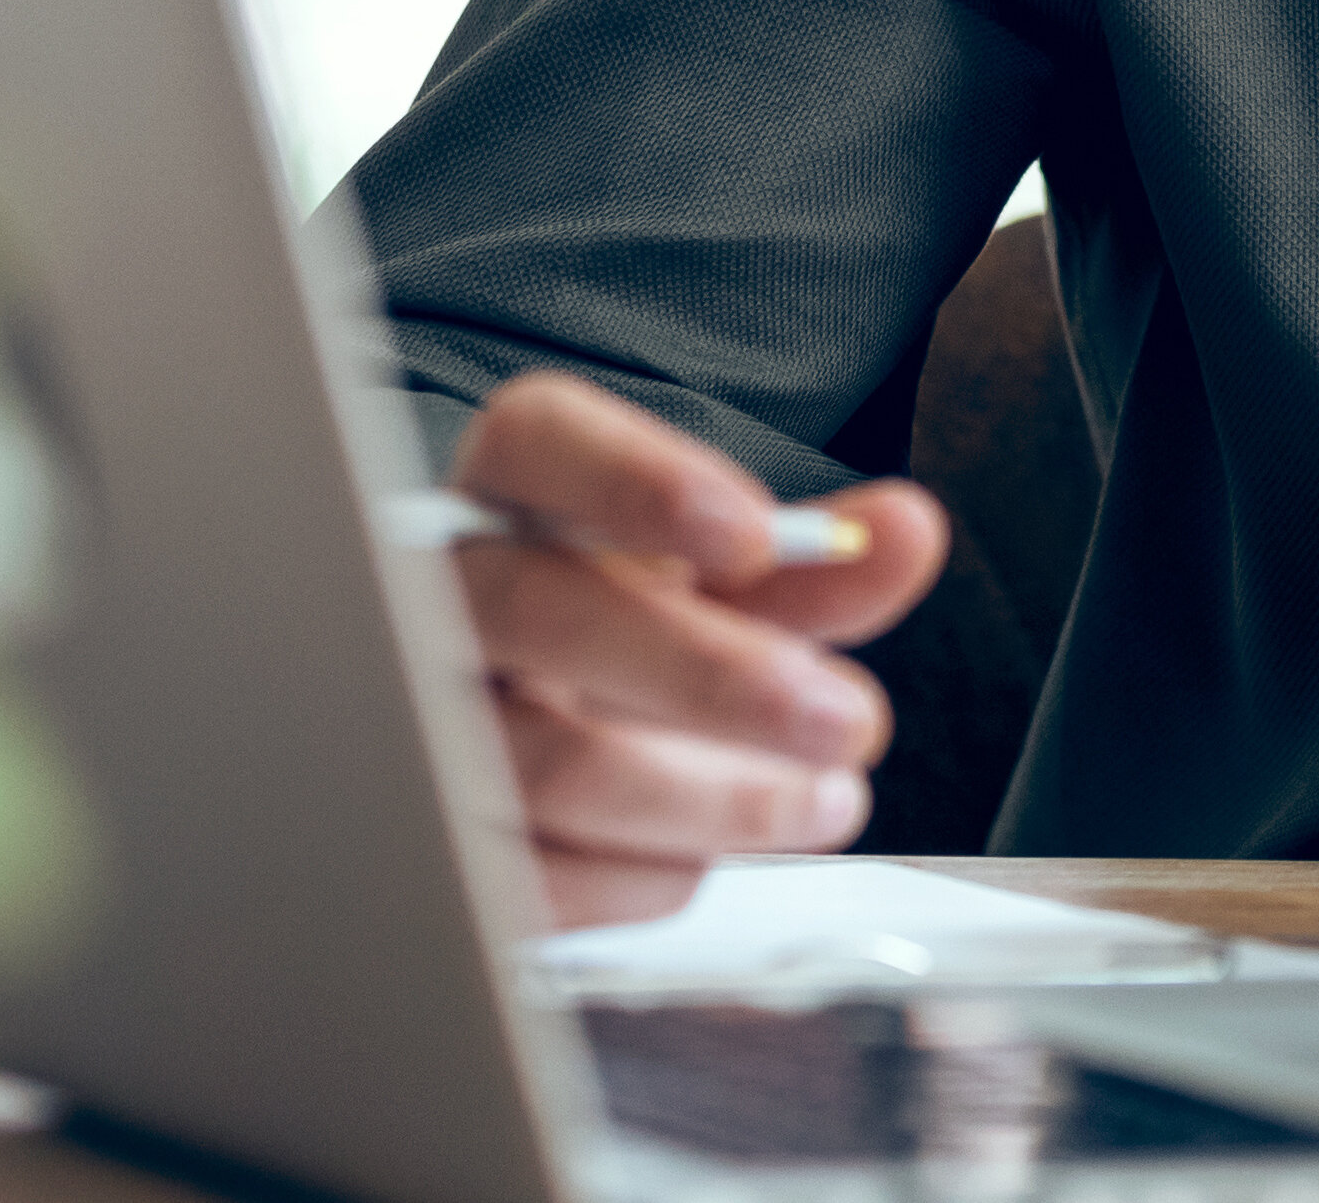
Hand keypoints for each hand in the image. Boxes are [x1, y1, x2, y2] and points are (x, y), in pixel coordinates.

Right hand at [438, 370, 945, 926]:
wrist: (512, 753)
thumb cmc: (613, 645)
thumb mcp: (712, 597)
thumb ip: (807, 565)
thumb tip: (907, 531)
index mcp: (510, 501)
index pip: (535, 442)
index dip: (635, 481)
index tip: (755, 535)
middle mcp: (436, 600)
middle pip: (536, 613)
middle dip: (710, 675)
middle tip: (849, 719)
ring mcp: (411, 727)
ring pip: (546, 765)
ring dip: (716, 798)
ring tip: (829, 798)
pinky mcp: (427, 850)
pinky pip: (537, 877)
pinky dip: (647, 874)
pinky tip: (705, 851)